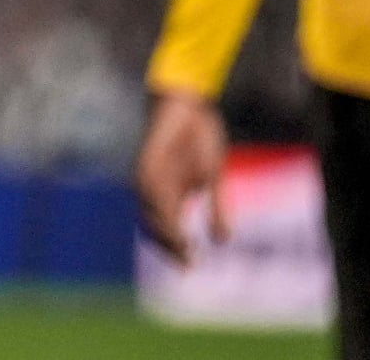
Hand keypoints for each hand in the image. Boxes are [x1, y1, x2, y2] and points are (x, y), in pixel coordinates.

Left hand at [135, 89, 227, 263]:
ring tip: (182, 249)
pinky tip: (174, 222)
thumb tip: (222, 241)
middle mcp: (155, 188)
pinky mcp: (147, 161)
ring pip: (149, 214)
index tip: (192, 267)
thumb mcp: (214, 178)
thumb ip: (218, 208)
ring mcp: (149, 175)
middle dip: (169, 248)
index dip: (176, 250)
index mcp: (170, 194)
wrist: (190, 103)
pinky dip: (161, 210)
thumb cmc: (201, 138)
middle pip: (154, 228)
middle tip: (186, 265)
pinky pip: (150, 192)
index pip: (167, 230)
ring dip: (164, 234)